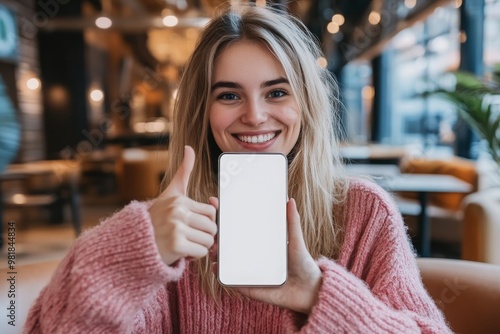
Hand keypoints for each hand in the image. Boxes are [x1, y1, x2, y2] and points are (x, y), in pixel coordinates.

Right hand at [149, 146, 216, 265]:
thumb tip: (190, 147)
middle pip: (212, 227)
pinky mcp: (176, 245)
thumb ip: (183, 172)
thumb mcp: (170, 193)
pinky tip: (182, 252)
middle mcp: (178, 212)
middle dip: (205, 235)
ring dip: (200, 246)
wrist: (136, 243)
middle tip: (190, 236)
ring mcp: (177, 228)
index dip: (206, 221)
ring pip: (209, 240)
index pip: (212, 212)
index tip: (194, 225)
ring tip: (185, 244)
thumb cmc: (157, 218)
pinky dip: (195, 256)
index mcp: (180, 200)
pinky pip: (201, 252)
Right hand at [210, 198, 321, 314]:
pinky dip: (221, 274)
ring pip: (225, 261)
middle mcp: (251, 256)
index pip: (239, 228)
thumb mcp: (296, 241)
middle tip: (212, 227)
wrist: (309, 291)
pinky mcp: (248, 287)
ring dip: (215, 253)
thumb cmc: (302, 264)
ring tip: (213, 247)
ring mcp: (247, 271)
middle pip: (228, 244)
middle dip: (216, 235)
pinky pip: (231, 280)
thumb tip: (290, 200)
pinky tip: (216, 266)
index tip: (215, 204)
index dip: (226, 217)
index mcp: (260, 243)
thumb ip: (292, 222)